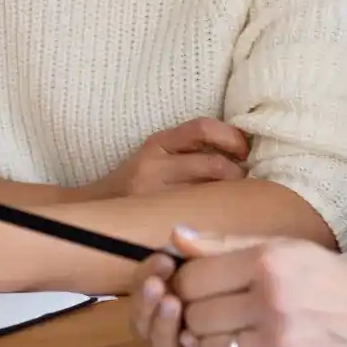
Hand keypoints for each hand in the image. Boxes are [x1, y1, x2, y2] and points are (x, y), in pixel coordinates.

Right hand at [80, 119, 249, 201]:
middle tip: (252, 181)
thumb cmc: (135, 183)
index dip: (231, 136)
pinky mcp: (157, 218)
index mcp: (157, 143)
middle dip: (239, 173)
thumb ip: (188, 151)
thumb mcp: (155, 156)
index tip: (245, 148)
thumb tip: (242, 151)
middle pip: (212, 164)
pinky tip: (226, 218)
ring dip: (233, 195)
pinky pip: (198, 214)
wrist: (94, 210)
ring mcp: (155, 195)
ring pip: (210, 192)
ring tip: (240, 201)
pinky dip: (218, 213)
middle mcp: (155, 165)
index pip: (201, 128)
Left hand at [132, 226, 346, 346]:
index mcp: (268, 262)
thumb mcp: (284, 247)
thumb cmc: (332, 281)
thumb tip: (176, 236)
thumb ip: (225, 243)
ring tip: (230, 333)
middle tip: (213, 311)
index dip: (185, 282)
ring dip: (210, 344)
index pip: (192, 277)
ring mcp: (279, 344)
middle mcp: (271, 301)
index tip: (196, 286)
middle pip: (195, 314)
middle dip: (195, 314)